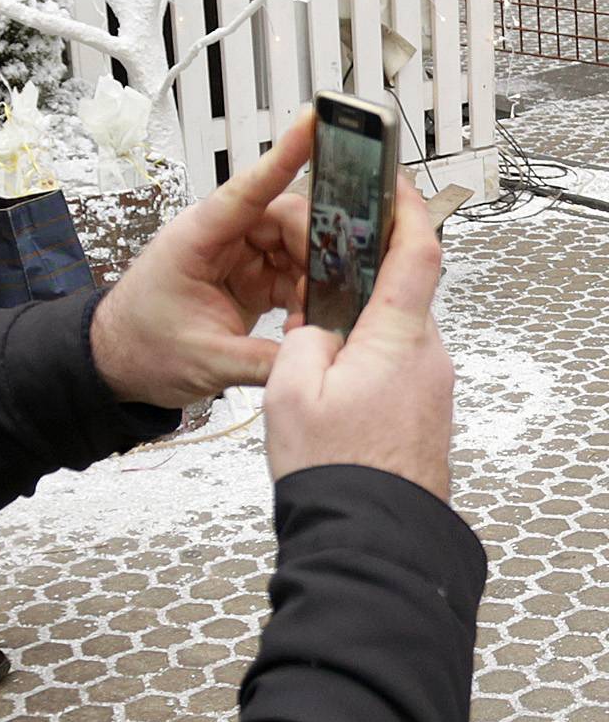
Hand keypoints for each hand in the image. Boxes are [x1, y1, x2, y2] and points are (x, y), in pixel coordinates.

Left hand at [89, 109, 315, 410]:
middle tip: (336, 279)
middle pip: (286, 217)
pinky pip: (293, 273)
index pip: (247, 189)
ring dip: (315, 275)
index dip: (283, 156)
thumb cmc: (139, 345)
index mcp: (197, 239)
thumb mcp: (204, 360)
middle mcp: (220, 238)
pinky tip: (308, 316)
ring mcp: (238, 257)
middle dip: (317, 246)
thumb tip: (313, 357)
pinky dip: (307, 293)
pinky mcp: (250, 279)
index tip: (312, 124)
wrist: (117, 362)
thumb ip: (263, 360)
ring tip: (317, 309)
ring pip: (296, 245)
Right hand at [265, 172, 452, 499]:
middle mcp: (427, 358)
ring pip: (392, 336)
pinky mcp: (425, 415)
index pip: (418, 250)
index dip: (407, 207)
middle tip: (313, 286)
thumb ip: (301, 338)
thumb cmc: (337, 473)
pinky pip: (394, 370)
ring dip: (355, 333)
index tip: (393, 181)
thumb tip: (315, 326)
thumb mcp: (289, 390)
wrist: (371, 540)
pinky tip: (329, 394)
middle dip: (356, 285)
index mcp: (397, 338)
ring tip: (309, 356)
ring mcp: (431, 389)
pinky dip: (363, 366)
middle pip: (399, 294)